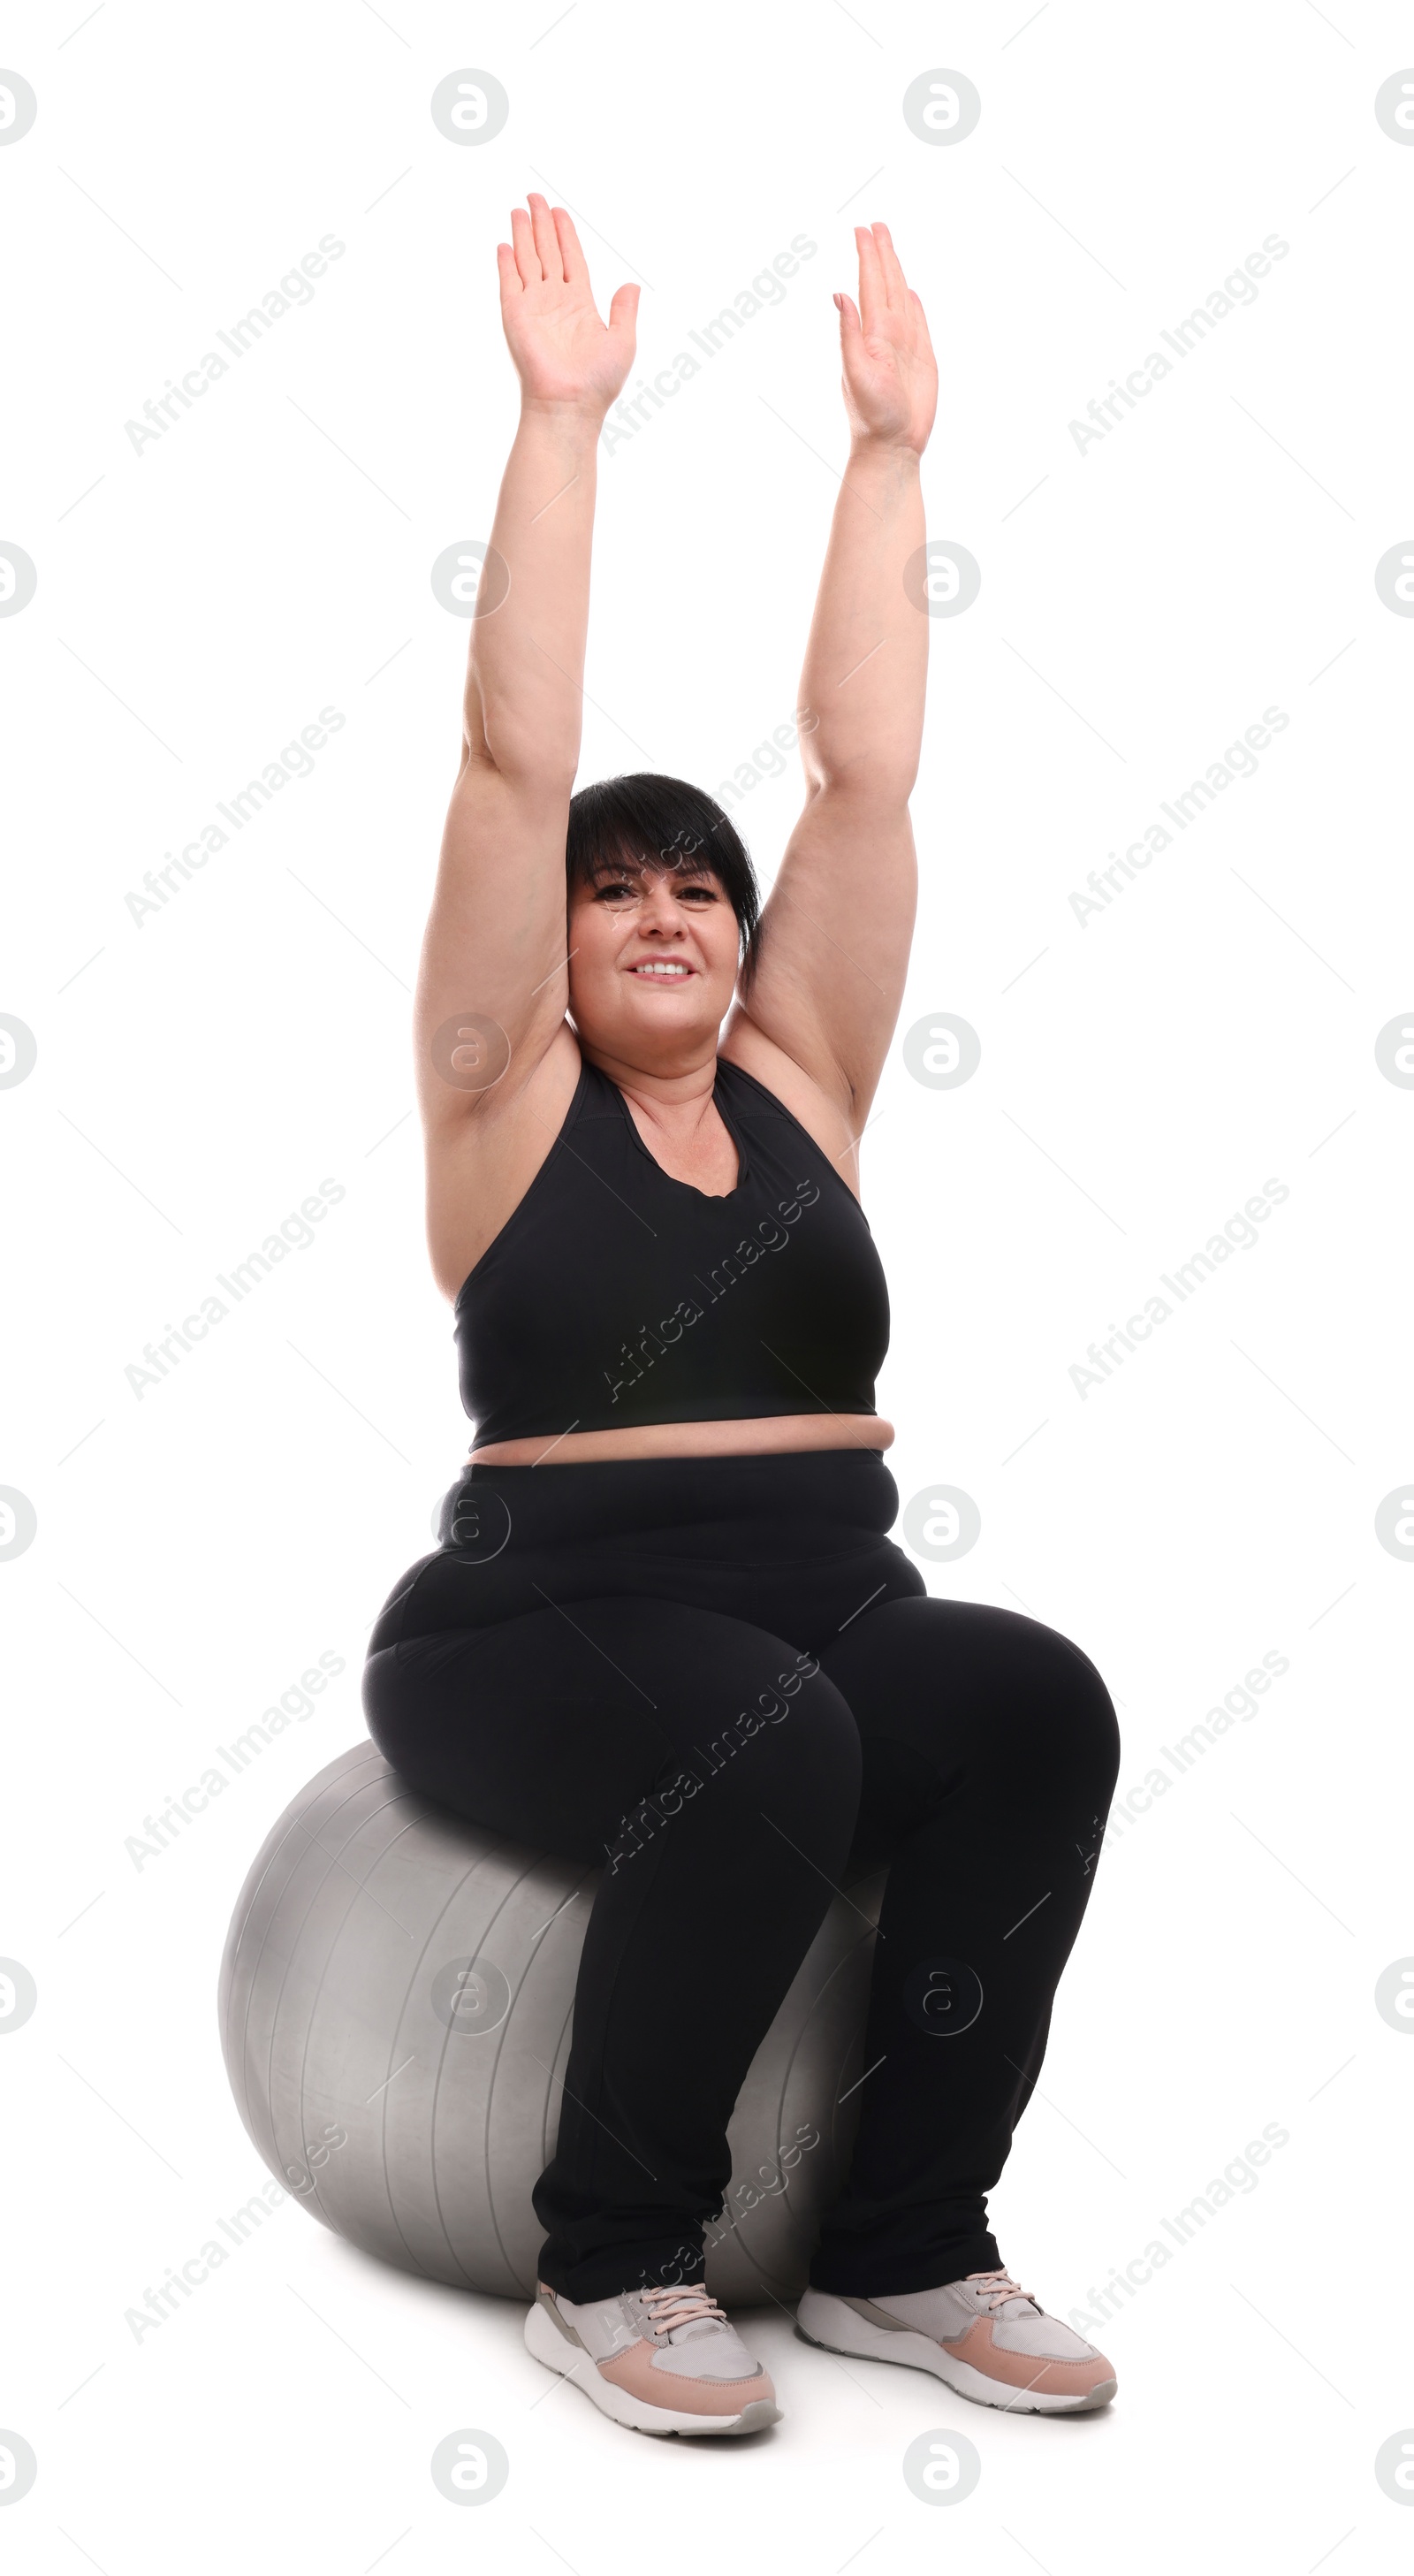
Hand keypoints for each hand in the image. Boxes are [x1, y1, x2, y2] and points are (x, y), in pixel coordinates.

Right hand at [497, 194, 638, 415]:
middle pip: (547, 251)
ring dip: (523, 234)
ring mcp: (535, 307)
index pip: (571, 258)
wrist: (571, 402)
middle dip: (541, 224)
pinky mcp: (517, 315)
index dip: (565, 234)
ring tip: (519, 210)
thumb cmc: (598, 381)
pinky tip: (504, 245)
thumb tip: (631, 286)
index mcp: (580, 303)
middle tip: (535, 198)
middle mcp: (555, 301)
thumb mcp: (624, 340)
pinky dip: (506, 263)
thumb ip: (625, 310)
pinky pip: (509, 282)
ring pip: (528, 260)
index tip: (560, 213)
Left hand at [834, 223, 937, 454]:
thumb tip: (840, 295)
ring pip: (900, 297)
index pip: (869, 285)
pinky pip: (918, 323)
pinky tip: (908, 292)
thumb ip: (849, 334)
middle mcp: (887, 334)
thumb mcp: (856, 373)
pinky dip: (913, 305)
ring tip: (890, 247)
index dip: (867, 257)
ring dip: (895, 272)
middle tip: (875, 226)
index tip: (862, 230)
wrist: (892, 446)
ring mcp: (904, 345)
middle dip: (880, 254)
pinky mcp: (922, 359)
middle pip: (884, 284)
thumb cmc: (871, 416)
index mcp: (871, 333)